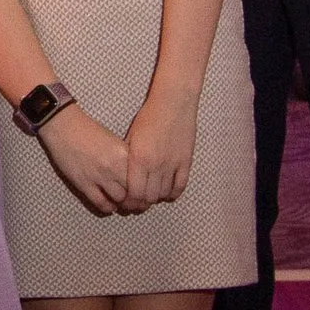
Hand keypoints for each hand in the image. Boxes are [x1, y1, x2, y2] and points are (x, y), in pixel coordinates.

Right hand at [36, 105, 137, 216]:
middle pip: (134, 192)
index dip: (146, 189)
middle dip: (137, 200)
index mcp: (126, 154)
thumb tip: (136, 177)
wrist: (63, 127)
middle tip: (136, 202)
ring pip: (119, 199)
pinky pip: (101, 203)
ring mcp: (99, 176)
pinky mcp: (84, 183)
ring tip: (122, 203)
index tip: (145, 193)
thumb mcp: (115, 142)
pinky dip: (108, 208)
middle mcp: (115, 167)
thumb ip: (127, 159)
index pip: (144, 179)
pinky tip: (109, 206)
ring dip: (122, 204)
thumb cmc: (89, 131)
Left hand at [124, 94, 197, 208]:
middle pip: (148, 197)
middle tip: (136, 204)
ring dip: (155, 199)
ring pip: (163, 194)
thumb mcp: (130, 137)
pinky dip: (172, 193)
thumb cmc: (148, 118)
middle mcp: (156, 165)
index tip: (126, 203)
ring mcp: (173, 164)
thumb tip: (123, 178)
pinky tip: (166, 192)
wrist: (173, 104)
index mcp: (139, 159)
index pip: (133, 193)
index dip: (129, 202)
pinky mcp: (186, 162)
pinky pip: (180, 186)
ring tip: (150, 197)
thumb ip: (127, 159)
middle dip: (140, 204)